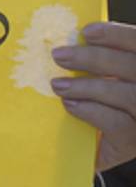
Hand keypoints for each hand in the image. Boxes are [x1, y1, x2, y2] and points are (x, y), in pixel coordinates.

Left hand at [52, 21, 135, 170]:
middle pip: (134, 66)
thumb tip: (75, 40)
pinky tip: (70, 104)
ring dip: (88, 86)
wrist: (102, 155)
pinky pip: (117, 123)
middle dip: (95, 58)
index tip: (86, 31)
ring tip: (58, 84)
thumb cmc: (106, 111)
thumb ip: (104, 64)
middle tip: (59, 55)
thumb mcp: (109, 84)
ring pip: (128, 95)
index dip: (119, 35)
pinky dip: (91, 110)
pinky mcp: (134, 142)